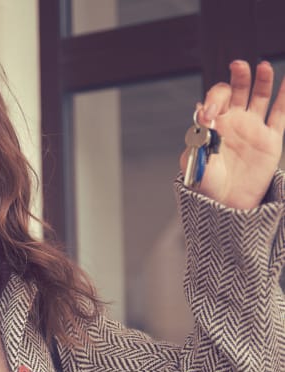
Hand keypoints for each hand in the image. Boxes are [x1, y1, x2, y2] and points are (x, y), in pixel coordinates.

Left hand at [180, 60, 284, 208]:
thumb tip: (200, 111)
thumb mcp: (196, 160)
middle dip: (237, 78)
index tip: (210, 111)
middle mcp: (232, 123)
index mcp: (212, 126)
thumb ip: (199, 136)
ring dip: (260, 80)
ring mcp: (252, 129)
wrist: (225, 204)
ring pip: (259, 97)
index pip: (214, 101)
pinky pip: (280, 115)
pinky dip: (284, 97)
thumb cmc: (206, 184)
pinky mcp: (270, 140)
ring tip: (259, 67)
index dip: (213, 99)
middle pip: (236, 92)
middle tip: (237, 66)